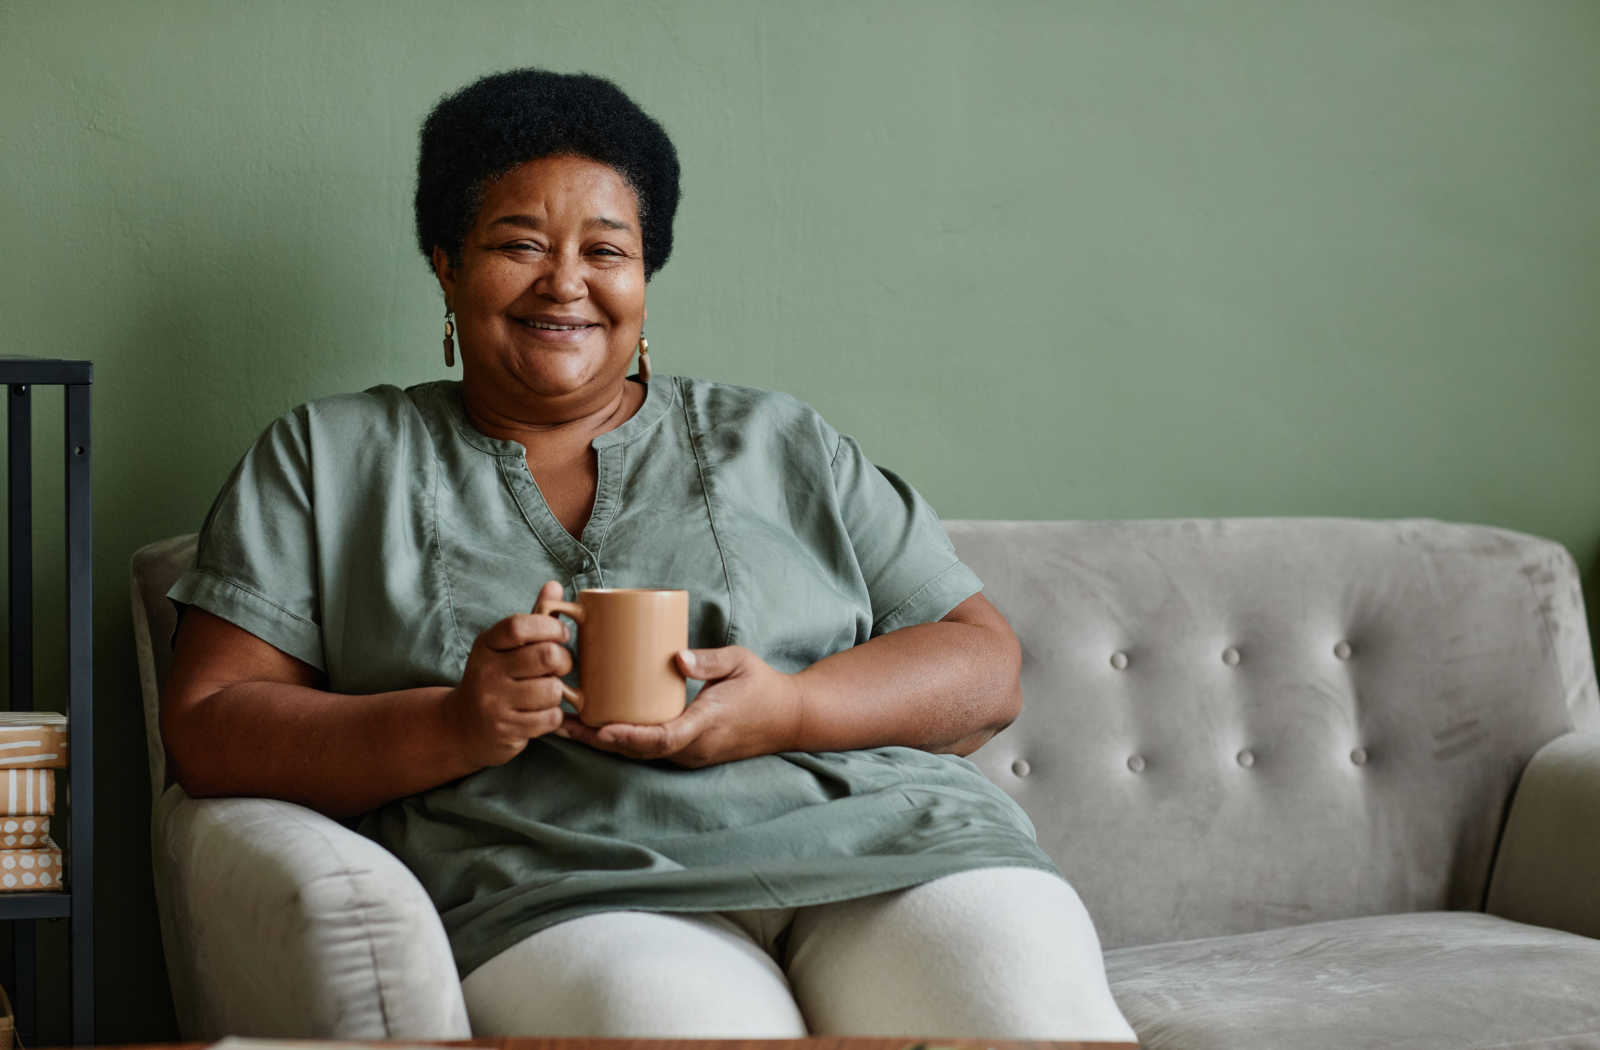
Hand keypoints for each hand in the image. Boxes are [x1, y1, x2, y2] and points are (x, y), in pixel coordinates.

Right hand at [446, 581, 573, 768]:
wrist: (461, 727)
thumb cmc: (494, 678)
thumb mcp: (504, 647)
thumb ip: (532, 618)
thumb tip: (555, 585)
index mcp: (486, 645)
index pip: (520, 626)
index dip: (550, 626)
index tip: (562, 634)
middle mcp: (486, 672)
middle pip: (546, 656)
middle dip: (564, 661)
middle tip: (561, 666)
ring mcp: (494, 703)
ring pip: (552, 690)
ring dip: (558, 692)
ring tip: (546, 692)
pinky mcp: (505, 730)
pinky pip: (549, 718)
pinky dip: (553, 716)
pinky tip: (540, 713)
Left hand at [559, 645, 802, 767]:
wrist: (788, 718)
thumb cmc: (761, 685)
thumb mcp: (740, 662)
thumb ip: (709, 660)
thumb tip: (676, 657)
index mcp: (707, 724)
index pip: (663, 737)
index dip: (629, 736)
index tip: (601, 728)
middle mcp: (695, 747)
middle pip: (640, 750)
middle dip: (600, 739)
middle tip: (563, 722)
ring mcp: (691, 754)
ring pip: (640, 754)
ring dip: (604, 742)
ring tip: (567, 725)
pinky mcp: (687, 752)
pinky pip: (649, 750)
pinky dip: (621, 742)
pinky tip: (596, 728)